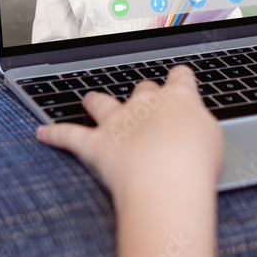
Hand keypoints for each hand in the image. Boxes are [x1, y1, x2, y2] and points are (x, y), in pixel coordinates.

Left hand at [36, 65, 224, 194]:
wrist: (168, 179)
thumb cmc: (196, 162)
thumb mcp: (214, 139)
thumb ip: (199, 127)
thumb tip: (193, 128)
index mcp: (178, 97)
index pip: (179, 77)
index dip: (179, 80)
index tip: (180, 82)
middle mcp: (145, 103)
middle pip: (141, 89)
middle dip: (142, 95)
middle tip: (145, 104)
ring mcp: (117, 122)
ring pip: (102, 103)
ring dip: (95, 101)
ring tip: (89, 99)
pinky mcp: (94, 144)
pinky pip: (68, 135)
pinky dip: (53, 134)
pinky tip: (43, 133)